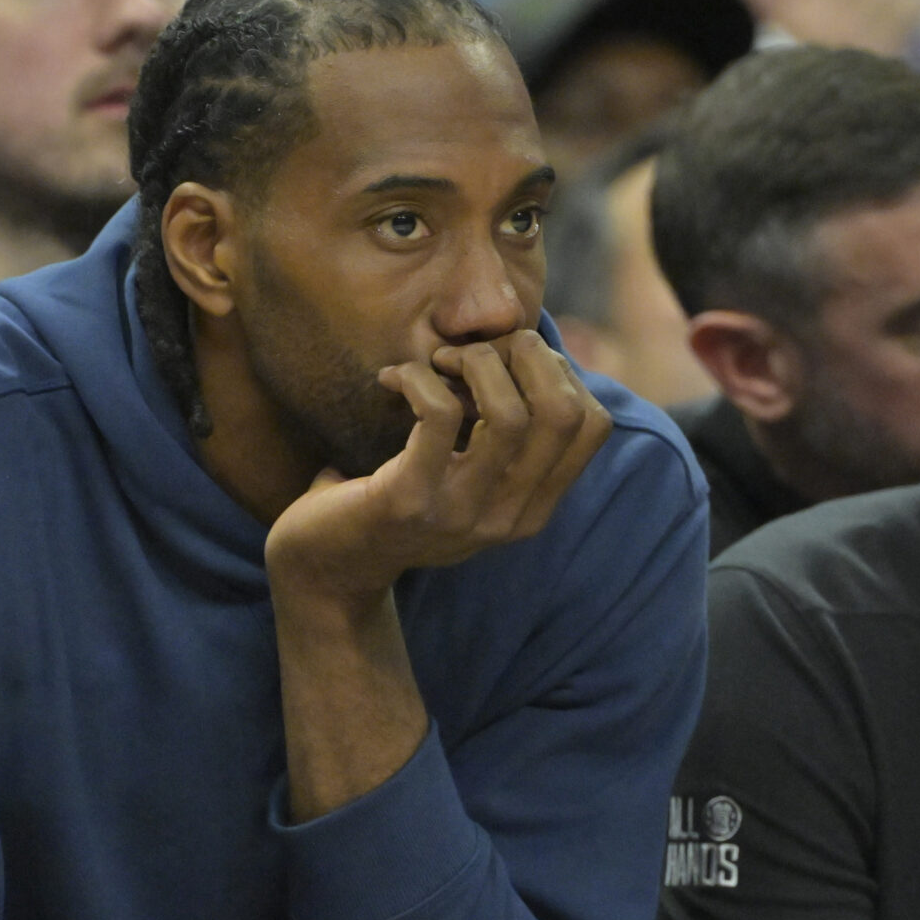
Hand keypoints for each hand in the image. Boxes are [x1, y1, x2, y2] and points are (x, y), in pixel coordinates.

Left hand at [262, 331, 609, 606]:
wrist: (327, 568)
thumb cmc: (396, 501)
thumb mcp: (467, 479)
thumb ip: (503, 437)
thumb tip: (526, 350)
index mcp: (531, 509)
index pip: (593, 425)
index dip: (560, 371)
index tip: (509, 362)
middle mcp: (508, 517)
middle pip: (562, 412)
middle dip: (524, 355)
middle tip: (473, 351)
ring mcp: (462, 513)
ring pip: (509, 412)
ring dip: (474, 363)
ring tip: (438, 362)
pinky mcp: (409, 500)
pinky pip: (440, 414)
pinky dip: (420, 378)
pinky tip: (394, 380)